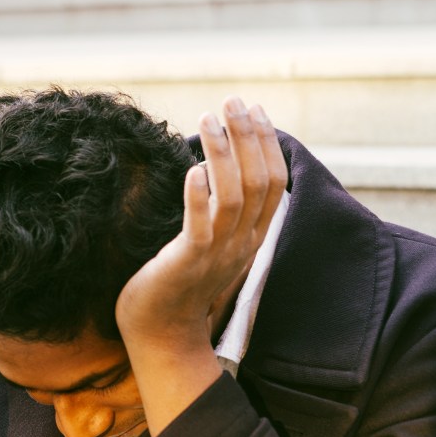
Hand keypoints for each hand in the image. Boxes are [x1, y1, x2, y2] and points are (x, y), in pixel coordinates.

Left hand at [115, 97, 286, 354]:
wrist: (162, 335)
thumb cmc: (178, 285)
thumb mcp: (209, 244)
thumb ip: (219, 212)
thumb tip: (214, 166)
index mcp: (250, 237)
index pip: (273, 182)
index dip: (266, 143)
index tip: (253, 109)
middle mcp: (241, 244)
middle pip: (258, 181)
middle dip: (248, 136)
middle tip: (232, 101)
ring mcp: (216, 254)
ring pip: (233, 196)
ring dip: (223, 154)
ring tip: (207, 119)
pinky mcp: (187, 263)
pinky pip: (200, 226)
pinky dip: (198, 195)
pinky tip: (192, 168)